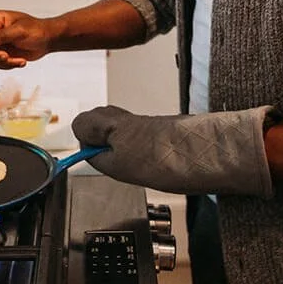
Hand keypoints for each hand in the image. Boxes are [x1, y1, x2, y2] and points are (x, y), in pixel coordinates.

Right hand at [0, 10, 57, 68]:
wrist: (48, 40)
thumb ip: (1, 35)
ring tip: (18, 59)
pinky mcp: (5, 53)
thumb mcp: (19, 31)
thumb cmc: (37, 29)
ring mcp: (0, 43)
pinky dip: (10, 65)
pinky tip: (20, 60)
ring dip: (4, 62)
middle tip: (5, 56)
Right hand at [71, 104, 273, 196]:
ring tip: (129, 164)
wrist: (201, 154)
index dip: (84, 144)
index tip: (94, 158)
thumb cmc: (163, 158)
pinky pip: (134, 136)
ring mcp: (141, 122)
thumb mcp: (118, 166)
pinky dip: (135, 149)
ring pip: (116, 131)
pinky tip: (144, 162)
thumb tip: (90, 155)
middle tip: (110, 162)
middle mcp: (124, 117)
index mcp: (109, 121)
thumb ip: (98, 158)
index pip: (81, 124)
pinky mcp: (155, 128)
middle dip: (100, 143)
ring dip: (117, 147)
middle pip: (98, 124)